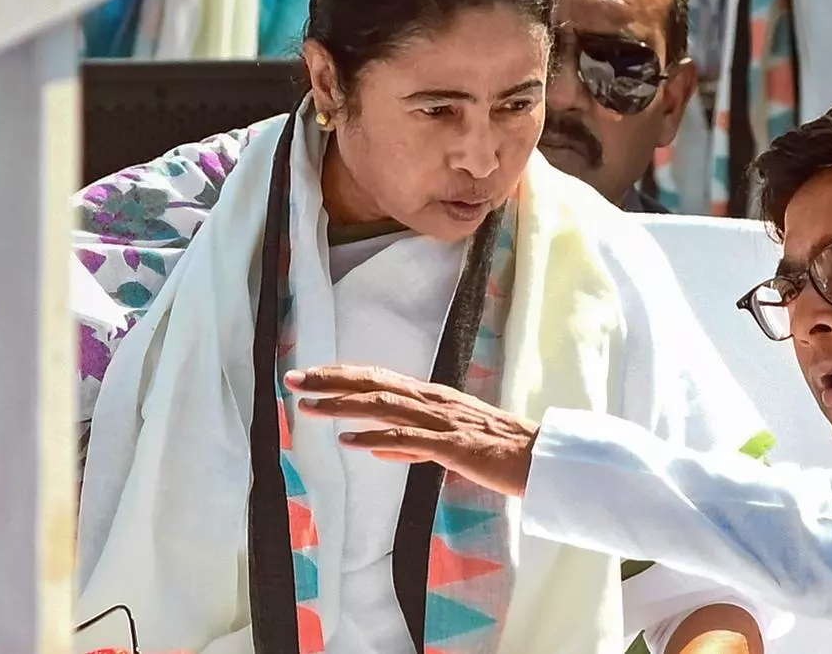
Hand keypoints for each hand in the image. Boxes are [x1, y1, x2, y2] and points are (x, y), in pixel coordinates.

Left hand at [285, 366, 537, 497]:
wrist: (539, 458)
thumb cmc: (497, 452)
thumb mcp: (448, 444)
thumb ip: (410, 444)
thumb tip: (374, 446)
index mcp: (432, 398)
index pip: (379, 379)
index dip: (342, 374)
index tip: (309, 373)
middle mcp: (433, 401)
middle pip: (373, 385)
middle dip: (330, 381)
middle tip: (292, 379)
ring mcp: (441, 421)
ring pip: (383, 406)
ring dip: (342, 405)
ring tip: (307, 406)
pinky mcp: (451, 445)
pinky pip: (407, 438)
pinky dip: (375, 436)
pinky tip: (348, 441)